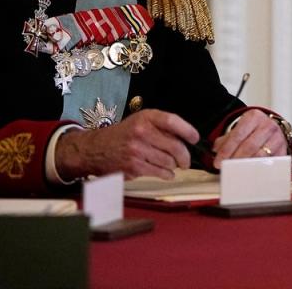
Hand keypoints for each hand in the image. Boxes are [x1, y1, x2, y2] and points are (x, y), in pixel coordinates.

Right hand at [55, 109, 199, 180]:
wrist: (96, 149)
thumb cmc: (123, 135)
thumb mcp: (140, 121)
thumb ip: (161, 126)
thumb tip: (187, 138)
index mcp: (145, 117)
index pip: (172, 121)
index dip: (188, 130)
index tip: (195, 138)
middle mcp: (141, 132)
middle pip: (175, 146)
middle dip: (185, 156)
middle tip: (186, 161)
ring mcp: (137, 150)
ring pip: (169, 161)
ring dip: (174, 166)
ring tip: (172, 165)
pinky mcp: (134, 166)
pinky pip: (159, 172)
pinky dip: (167, 174)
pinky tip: (166, 173)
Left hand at [212, 110, 286, 168]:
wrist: (274, 128)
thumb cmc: (254, 130)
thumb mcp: (240, 128)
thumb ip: (226, 139)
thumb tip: (216, 151)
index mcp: (254, 117)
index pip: (238, 135)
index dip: (226, 150)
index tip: (218, 162)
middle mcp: (268, 126)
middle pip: (249, 146)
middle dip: (235, 159)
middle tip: (226, 168)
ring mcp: (277, 138)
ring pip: (260, 156)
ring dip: (247, 166)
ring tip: (236, 173)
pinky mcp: (284, 150)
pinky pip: (270, 163)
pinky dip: (260, 170)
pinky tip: (251, 174)